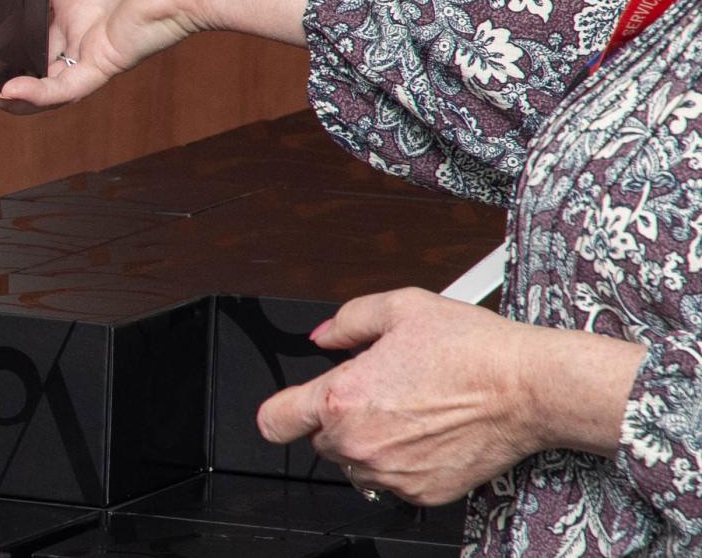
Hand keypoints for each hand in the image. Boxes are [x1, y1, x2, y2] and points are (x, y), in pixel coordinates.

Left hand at [255, 289, 640, 507]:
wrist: (528, 388)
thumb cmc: (472, 349)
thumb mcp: (399, 309)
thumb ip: (347, 321)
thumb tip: (323, 335)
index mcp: (342, 398)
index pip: (274, 421)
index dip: (282, 410)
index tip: (293, 407)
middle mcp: (360, 443)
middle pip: (320, 440)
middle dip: (339, 418)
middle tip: (380, 392)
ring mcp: (391, 474)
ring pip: (355, 464)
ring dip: (369, 443)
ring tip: (409, 410)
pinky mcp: (422, 494)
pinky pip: (392, 481)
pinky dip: (402, 463)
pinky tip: (428, 433)